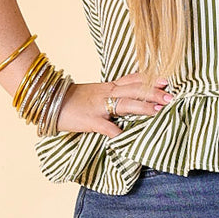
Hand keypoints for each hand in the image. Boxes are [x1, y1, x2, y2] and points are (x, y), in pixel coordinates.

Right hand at [56, 70, 175, 136]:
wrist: (47, 100)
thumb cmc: (71, 100)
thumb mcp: (93, 93)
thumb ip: (110, 96)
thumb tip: (127, 101)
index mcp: (108, 87)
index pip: (133, 80)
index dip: (150, 79)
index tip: (166, 80)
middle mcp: (106, 93)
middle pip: (135, 90)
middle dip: (154, 93)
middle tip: (172, 96)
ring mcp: (99, 107)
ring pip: (125, 104)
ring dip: (143, 106)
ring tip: (159, 110)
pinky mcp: (90, 120)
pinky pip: (106, 127)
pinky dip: (116, 132)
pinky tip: (126, 138)